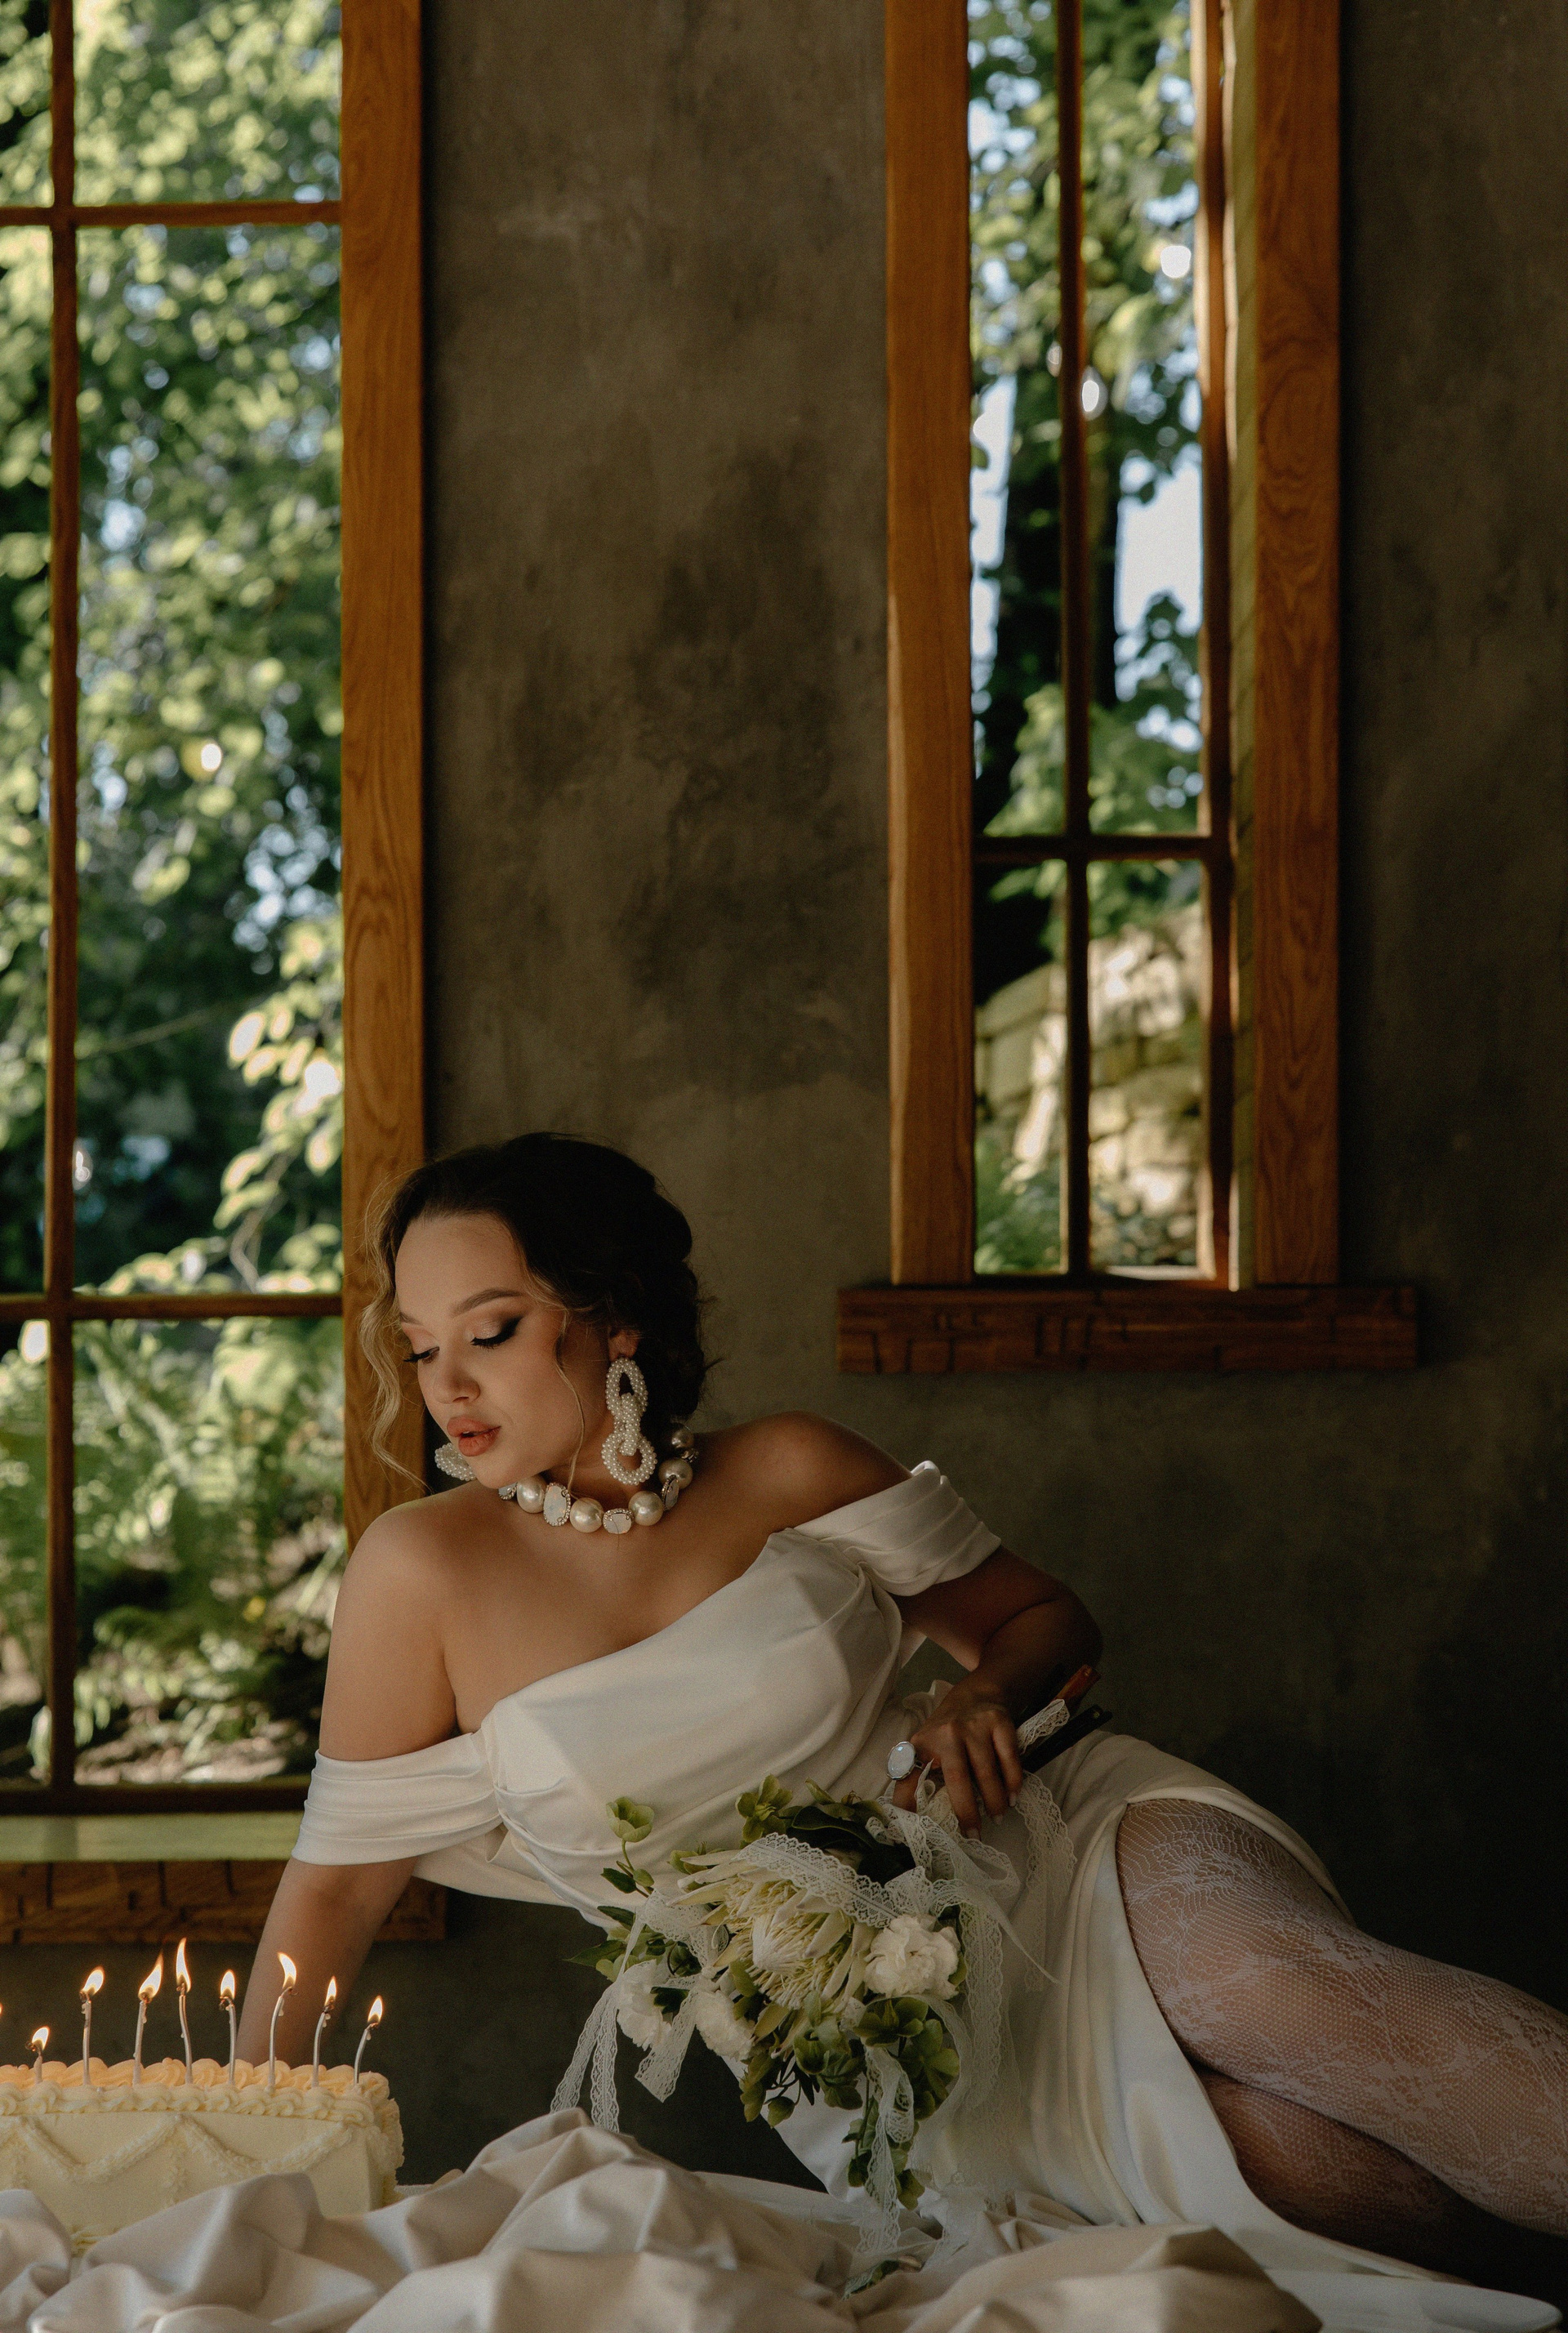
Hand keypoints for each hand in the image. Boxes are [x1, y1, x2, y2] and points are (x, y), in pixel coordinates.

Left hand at [891, 1692, 1023, 1837]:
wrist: (975, 1695)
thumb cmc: (947, 1733)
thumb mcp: (924, 1749)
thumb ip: (914, 1779)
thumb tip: (905, 1818)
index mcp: (923, 1743)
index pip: (911, 1775)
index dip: (910, 1802)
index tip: (921, 1829)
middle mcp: (948, 1733)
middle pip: (957, 1778)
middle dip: (967, 1811)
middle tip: (974, 1834)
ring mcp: (975, 1726)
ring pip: (986, 1772)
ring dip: (994, 1801)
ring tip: (997, 1817)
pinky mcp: (999, 1723)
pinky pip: (1009, 1759)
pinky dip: (1012, 1782)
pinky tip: (1012, 1797)